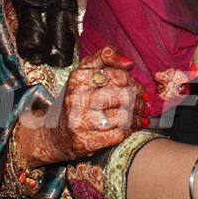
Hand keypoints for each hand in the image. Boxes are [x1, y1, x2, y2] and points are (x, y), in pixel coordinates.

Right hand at [20, 46, 149, 164]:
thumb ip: (105, 58)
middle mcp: (78, 97)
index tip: (140, 91)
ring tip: (141, 118)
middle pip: (124, 96)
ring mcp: (80, 120)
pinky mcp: (84, 141)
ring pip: (123, 116)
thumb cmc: (76, 100)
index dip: (135, 84)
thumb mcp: (84, 73)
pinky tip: (130, 129)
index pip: (119, 76)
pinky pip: (117, 134)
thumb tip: (129, 63)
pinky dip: (128, 132)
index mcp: (79, 77)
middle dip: (138, 102)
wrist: (54, 134)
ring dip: (136, 118)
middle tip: (144, 106)